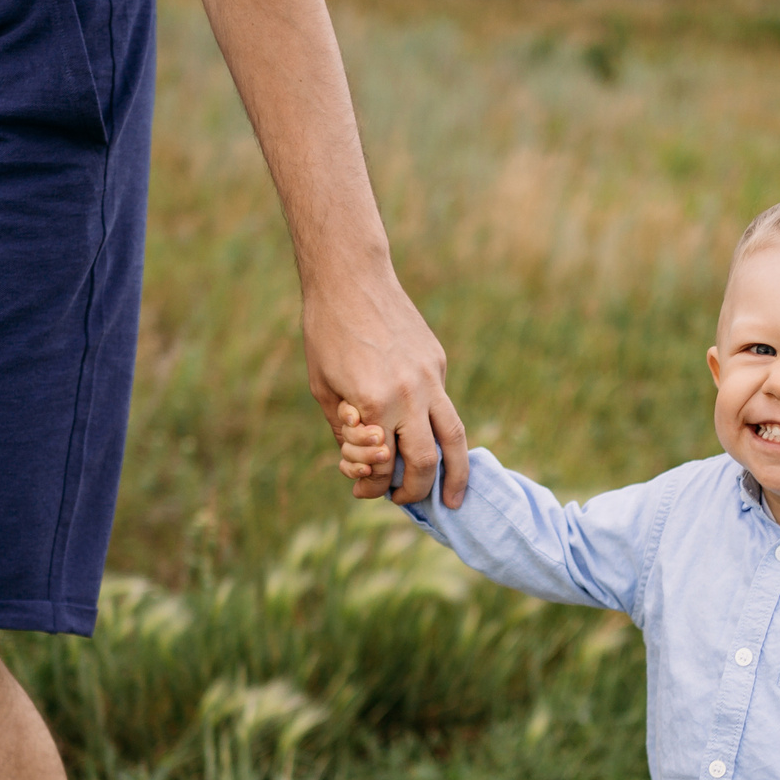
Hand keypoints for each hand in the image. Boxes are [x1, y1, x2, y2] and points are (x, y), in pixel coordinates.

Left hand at [300, 265, 467, 508]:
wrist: (351, 278)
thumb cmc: (326, 333)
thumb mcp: (323, 389)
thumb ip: (345, 431)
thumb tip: (364, 464)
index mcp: (374, 404)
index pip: (381, 465)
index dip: (371, 485)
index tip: (364, 491)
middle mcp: (409, 395)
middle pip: (426, 461)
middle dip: (417, 490)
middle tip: (407, 501)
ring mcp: (430, 378)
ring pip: (454, 438)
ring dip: (456, 474)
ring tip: (453, 498)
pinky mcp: (438, 362)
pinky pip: (443, 405)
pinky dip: (438, 429)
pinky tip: (429, 438)